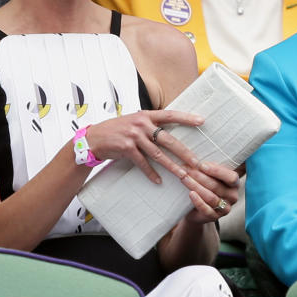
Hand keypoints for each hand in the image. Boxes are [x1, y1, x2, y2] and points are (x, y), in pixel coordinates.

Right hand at [85, 110, 205, 183]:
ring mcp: (134, 136)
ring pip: (158, 154)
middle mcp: (141, 124)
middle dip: (184, 152)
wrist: (94, 138)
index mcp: (145, 115)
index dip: (186, 117)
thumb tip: (169, 131)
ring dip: (172, 166)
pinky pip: (143, 163)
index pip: (170, 114)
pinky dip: (151, 173)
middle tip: (197, 162)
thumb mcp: (134, 122)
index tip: (202, 121)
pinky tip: (158, 181)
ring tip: (183, 175)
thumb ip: (150, 124)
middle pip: (168, 139)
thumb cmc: (117, 130)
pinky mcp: (126, 148)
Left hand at [179, 161, 239, 225]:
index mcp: (235, 184)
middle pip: (217, 186)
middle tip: (186, 169)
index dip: (216, 171)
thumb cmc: (205, 185)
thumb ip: (209, 168)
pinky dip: (198, 201)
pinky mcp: (214, 217)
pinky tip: (191, 193)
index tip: (201, 165)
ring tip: (184, 178)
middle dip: (200, 176)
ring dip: (195, 186)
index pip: (231, 177)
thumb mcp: (210, 175)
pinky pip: (206, 209)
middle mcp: (233, 196)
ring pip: (210, 197)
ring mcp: (225, 208)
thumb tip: (198, 159)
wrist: (198, 208)